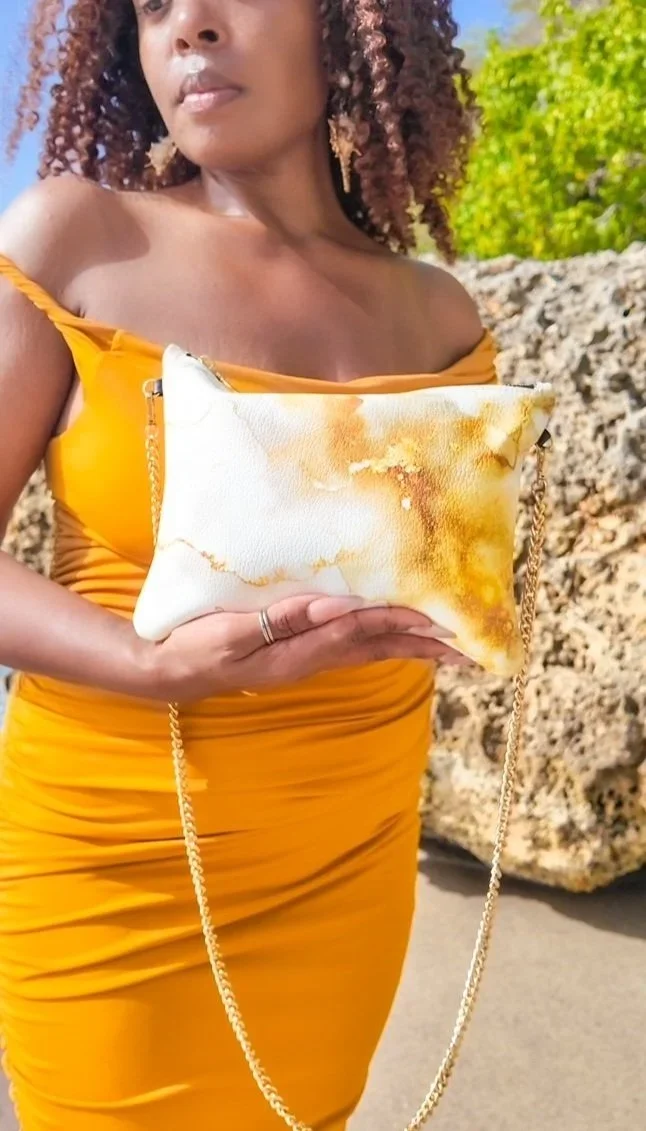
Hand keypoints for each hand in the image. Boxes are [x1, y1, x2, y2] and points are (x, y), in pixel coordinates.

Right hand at [146, 594, 469, 701]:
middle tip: (469, 647)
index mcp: (297, 654)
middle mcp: (310, 660)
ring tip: (448, 646)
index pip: (358, 633)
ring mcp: (305, 659)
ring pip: (369, 650)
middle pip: (376, 648)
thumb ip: (281, 620)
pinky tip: (394, 637)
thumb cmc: (195, 648)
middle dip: (422, 646)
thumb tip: (333, 606)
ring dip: (409, 647)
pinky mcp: (297, 653)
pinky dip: (381, 641)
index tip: (438, 618)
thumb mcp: (232, 634)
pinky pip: (351, 647)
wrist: (170, 671)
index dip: (398, 623)